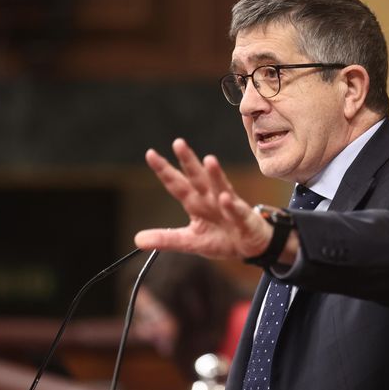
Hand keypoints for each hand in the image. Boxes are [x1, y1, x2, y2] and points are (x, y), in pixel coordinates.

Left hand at [135, 139, 271, 258]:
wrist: (251, 246)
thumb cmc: (221, 238)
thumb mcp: (190, 242)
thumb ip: (166, 239)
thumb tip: (137, 240)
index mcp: (195, 203)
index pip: (176, 184)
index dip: (164, 170)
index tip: (150, 154)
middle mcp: (210, 199)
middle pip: (197, 177)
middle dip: (188, 161)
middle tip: (178, 143)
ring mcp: (228, 206)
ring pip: (220, 187)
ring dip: (214, 174)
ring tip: (208, 160)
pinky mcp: (244, 219)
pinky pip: (237, 212)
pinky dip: (231, 206)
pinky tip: (225, 199)